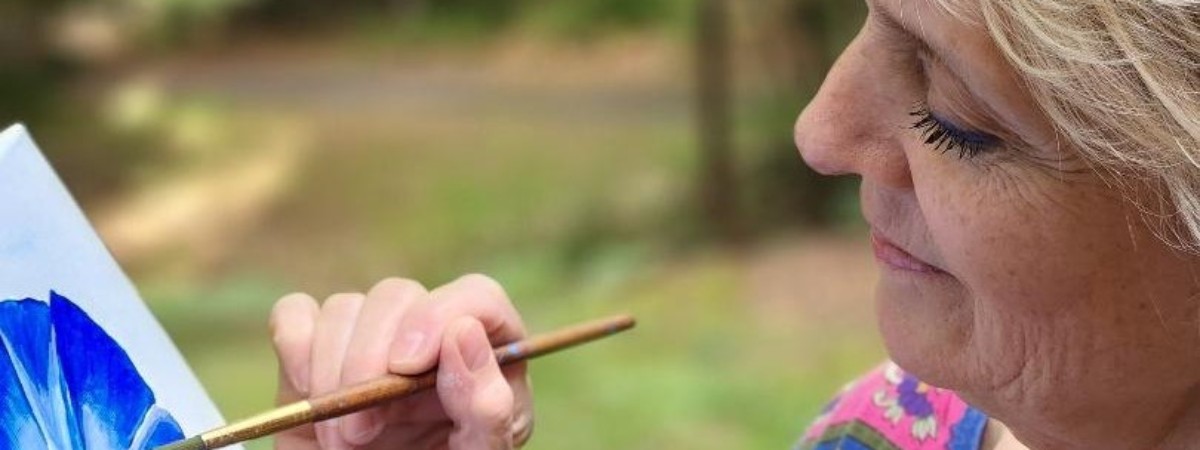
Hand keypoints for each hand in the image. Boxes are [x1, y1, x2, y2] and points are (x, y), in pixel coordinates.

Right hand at [269, 275, 533, 448]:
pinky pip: (296, 314)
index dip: (439, 316)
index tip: (406, 366)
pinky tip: (310, 397)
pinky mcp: (314, 350)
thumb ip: (486, 406)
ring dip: (332, 373)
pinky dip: (295, 348)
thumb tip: (465, 332)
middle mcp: (428, 335)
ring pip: (344, 308)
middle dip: (369, 360)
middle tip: (361, 433)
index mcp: (487, 353)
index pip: (476, 296)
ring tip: (343, 441)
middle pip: (398, 295)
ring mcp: (368, 338)